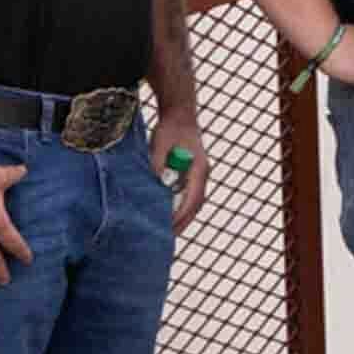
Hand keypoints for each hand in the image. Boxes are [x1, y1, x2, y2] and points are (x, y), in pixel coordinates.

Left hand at [149, 111, 208, 234]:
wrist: (180, 115)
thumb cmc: (169, 130)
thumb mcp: (158, 147)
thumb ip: (157, 166)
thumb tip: (152, 185)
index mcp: (198, 168)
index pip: (192, 197)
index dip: (181, 214)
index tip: (169, 227)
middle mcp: (202, 173)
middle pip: (196, 203)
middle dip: (184, 221)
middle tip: (169, 237)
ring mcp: (199, 174)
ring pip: (194, 201)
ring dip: (184, 216)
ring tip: (169, 231)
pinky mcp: (193, 173)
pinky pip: (190, 195)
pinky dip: (181, 206)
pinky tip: (170, 213)